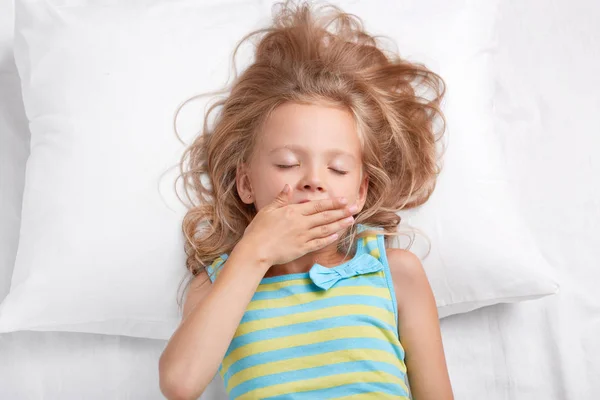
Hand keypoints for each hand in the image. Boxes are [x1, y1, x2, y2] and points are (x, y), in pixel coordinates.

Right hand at [240, 184, 356, 267]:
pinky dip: (329, 239)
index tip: (344, 200)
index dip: (332, 202)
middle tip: (355, 208)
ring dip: (339, 224)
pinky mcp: (302, 249)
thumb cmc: (258, 230)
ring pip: (326, 229)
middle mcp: (302, 223)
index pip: (318, 205)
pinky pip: (319, 243)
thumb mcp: (268, 210)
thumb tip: (288, 186)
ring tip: (351, 220)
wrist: (256, 250)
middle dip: (342, 212)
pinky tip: (337, 235)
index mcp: (294, 212)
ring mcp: (303, 237)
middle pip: (326, 216)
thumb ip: (281, 199)